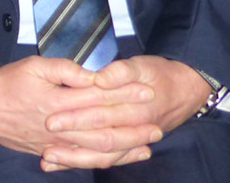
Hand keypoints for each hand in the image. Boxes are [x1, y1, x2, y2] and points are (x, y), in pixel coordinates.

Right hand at [0, 57, 160, 170]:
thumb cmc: (7, 81)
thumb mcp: (34, 65)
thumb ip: (66, 70)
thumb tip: (93, 75)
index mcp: (59, 102)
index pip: (100, 98)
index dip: (125, 94)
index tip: (147, 90)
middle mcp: (61, 127)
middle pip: (104, 130)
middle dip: (133, 127)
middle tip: (158, 124)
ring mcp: (56, 144)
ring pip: (97, 151)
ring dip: (125, 148)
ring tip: (147, 145)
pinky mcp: (49, 152)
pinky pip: (82, 161)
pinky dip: (103, 160)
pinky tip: (118, 158)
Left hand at [42, 56, 210, 169]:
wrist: (186, 91)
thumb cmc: (159, 73)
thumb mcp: (141, 65)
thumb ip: (119, 72)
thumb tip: (100, 81)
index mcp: (133, 107)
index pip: (98, 113)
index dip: (74, 117)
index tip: (51, 119)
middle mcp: (132, 127)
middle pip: (98, 138)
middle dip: (69, 141)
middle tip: (43, 141)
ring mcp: (130, 139)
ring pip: (102, 156)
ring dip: (74, 159)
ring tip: (48, 159)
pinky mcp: (126, 144)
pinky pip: (107, 159)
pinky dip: (85, 162)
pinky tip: (62, 165)